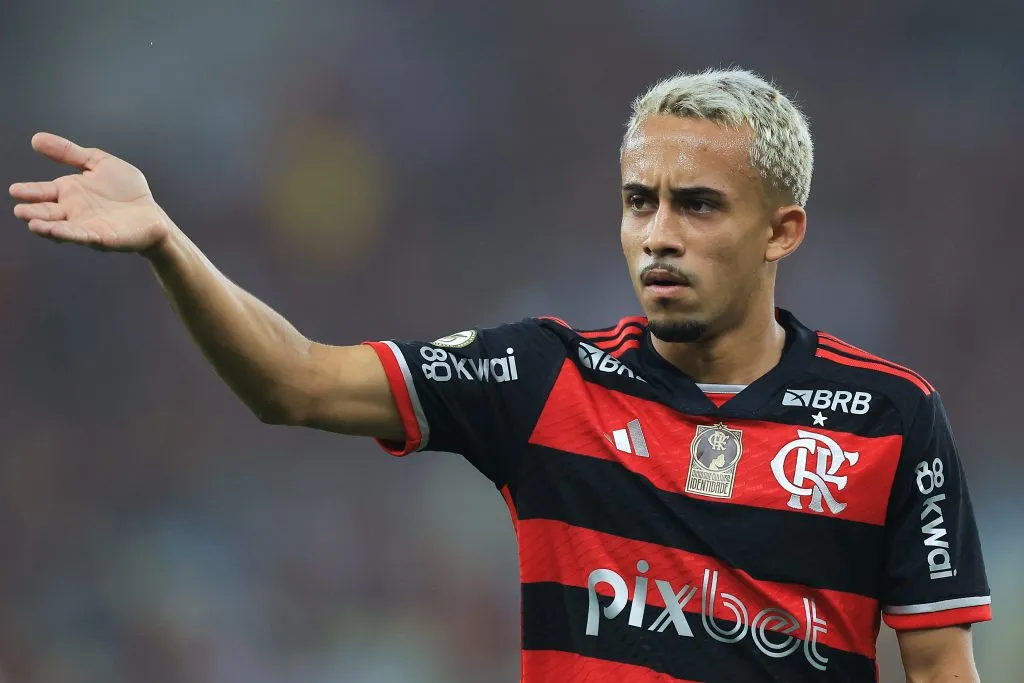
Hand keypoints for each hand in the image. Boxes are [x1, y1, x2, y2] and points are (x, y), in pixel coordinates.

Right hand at [10, 133, 171, 252]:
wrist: (152, 213)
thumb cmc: (126, 190)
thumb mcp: (98, 163)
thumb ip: (69, 153)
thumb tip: (36, 138)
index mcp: (70, 192)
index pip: (44, 191)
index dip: (29, 191)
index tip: (14, 190)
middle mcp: (73, 211)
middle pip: (47, 212)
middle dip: (33, 212)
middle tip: (19, 211)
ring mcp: (85, 225)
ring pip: (61, 228)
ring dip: (46, 227)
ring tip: (32, 223)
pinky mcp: (101, 237)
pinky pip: (82, 236)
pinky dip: (68, 234)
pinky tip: (57, 231)